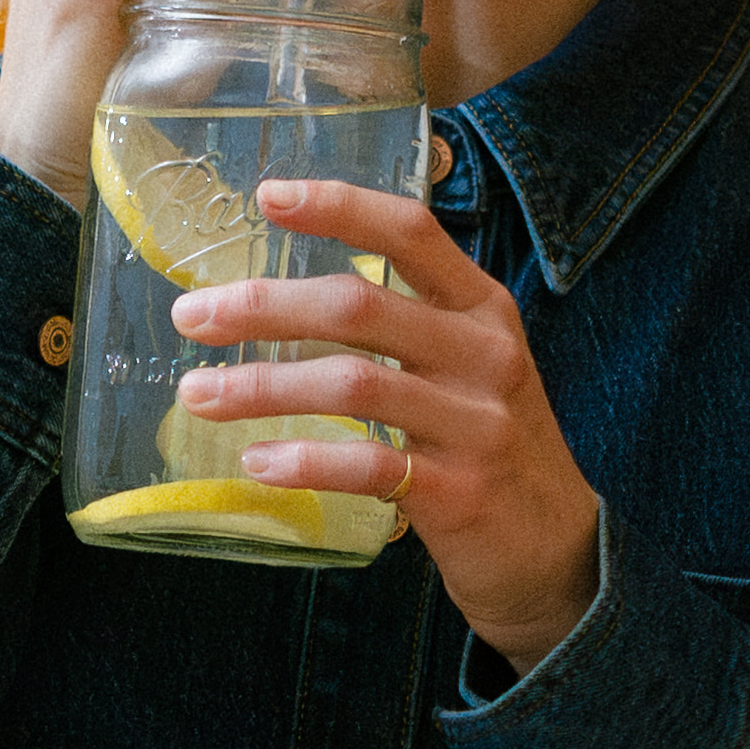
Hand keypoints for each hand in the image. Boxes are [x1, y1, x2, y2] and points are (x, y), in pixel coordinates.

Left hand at [174, 175, 605, 673]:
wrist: (558, 552)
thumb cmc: (491, 449)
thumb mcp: (471, 368)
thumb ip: (407, 328)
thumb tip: (291, 301)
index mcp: (482, 309)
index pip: (412, 232)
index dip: (340, 206)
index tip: (269, 196)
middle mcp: (484, 354)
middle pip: (359, 308)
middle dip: (264, 307)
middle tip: (192, 316)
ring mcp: (475, 423)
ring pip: (351, 386)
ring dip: (262, 387)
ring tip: (198, 396)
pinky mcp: (458, 491)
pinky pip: (367, 465)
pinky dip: (304, 462)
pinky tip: (257, 462)